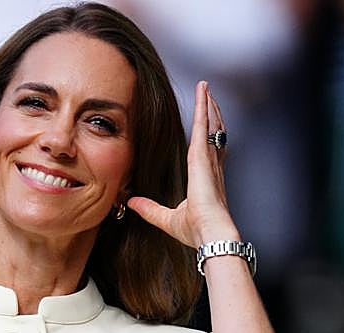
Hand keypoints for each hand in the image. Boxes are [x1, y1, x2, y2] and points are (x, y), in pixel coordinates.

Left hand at [127, 81, 237, 248]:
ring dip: (208, 106)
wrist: (209, 233)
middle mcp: (210, 166)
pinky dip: (204, 107)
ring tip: (205, 89)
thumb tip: (131, 202)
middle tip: (209, 98)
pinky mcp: (203, 155)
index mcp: (205, 179)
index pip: (206, 151)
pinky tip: (203, 92)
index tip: (207, 125)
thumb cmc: (196, 231)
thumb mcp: (165, 218)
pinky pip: (203, 125)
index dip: (207, 137)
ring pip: (210, 125)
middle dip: (211, 115)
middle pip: (212, 134)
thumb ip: (149, 209)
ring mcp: (208, 159)